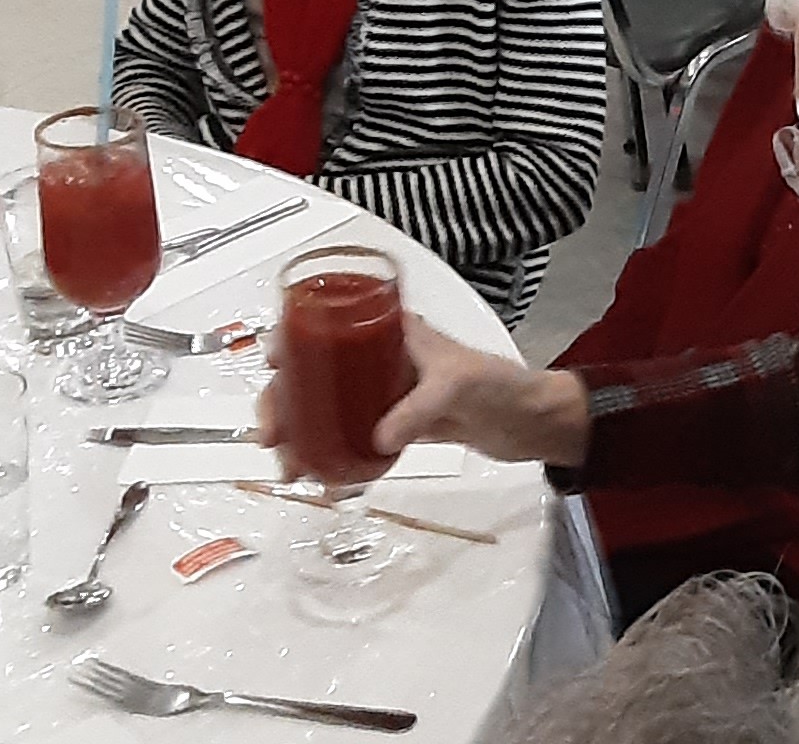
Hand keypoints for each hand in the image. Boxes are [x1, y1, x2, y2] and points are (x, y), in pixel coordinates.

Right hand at [259, 314, 592, 471]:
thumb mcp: (456, 386)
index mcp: (398, 334)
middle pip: (321, 371)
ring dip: (303, 431)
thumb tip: (378, 438)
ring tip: (289, 463)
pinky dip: (332, 453)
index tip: (271, 361)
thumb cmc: (500, 385)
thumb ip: (418, 409)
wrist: (528, 420)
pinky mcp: (398, 423)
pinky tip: (321, 475)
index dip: (299, 336)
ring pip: (331, 406)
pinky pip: (353, 435)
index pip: (338, 323)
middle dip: (286, 398)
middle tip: (270, 432)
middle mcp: (387, 359)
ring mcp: (390, 392)